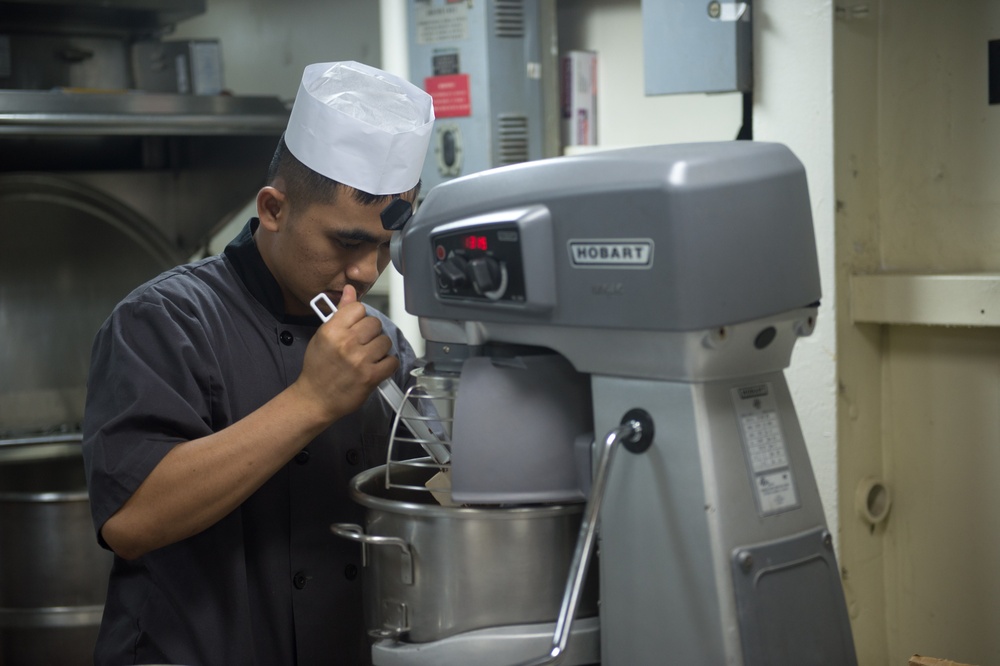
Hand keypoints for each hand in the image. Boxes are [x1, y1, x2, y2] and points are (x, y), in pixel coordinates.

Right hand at [295, 285, 398, 421]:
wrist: (315, 398)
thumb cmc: (318, 367)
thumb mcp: (323, 336)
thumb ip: (340, 312)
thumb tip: (350, 290)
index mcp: (332, 330)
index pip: (359, 308)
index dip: (359, 318)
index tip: (355, 327)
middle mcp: (346, 343)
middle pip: (375, 323)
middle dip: (371, 333)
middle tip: (362, 344)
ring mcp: (360, 360)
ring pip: (385, 341)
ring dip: (380, 349)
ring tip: (368, 356)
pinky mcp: (371, 377)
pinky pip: (392, 361)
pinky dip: (387, 364)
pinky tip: (376, 366)